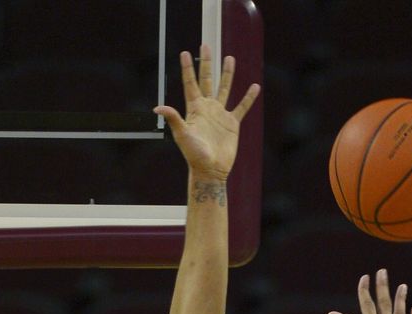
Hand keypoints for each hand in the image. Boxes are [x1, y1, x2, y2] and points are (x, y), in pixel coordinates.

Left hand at [156, 46, 259, 181]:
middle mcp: (207, 108)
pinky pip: (241, 107)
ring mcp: (220, 115)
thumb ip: (173, 119)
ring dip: (227, 74)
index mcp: (194, 109)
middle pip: (207, 80)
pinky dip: (248, 98)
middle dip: (206, 63)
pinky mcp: (232, 124)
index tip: (184, 52)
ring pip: (224, 89)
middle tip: (206, 45)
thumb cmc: (194, 156)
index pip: (190, 83)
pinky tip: (254, 87)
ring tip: (229, 58)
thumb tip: (158, 108)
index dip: (187, 68)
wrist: (210, 171)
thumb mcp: (182, 135)